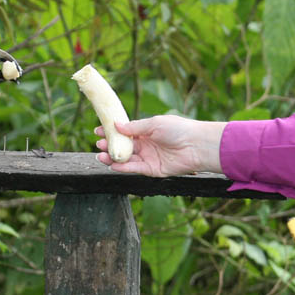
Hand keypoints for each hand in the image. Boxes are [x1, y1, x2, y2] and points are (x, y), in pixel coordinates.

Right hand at [95, 115, 225, 176]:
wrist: (196, 146)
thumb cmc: (179, 129)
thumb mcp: (154, 124)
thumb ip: (135, 127)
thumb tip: (116, 125)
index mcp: (147, 130)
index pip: (125, 131)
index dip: (112, 131)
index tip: (98, 130)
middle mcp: (147, 144)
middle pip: (124, 146)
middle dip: (110, 145)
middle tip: (99, 144)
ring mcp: (149, 157)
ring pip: (127, 158)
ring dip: (113, 157)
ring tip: (101, 155)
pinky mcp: (153, 170)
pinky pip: (135, 169)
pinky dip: (123, 167)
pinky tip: (113, 164)